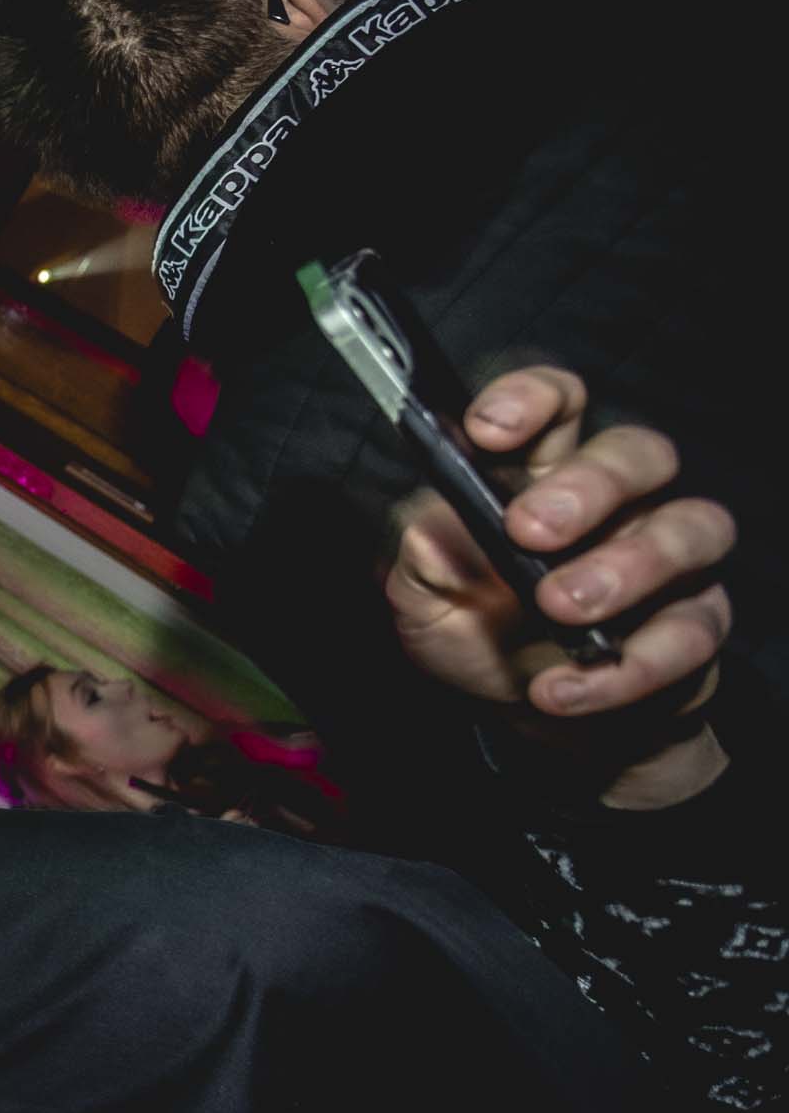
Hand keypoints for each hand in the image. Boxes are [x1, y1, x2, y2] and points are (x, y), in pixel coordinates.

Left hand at [387, 367, 733, 802]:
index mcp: (543, 475)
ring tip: (560, 608)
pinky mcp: (694, 628)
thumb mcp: (421, 597)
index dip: (531, 399)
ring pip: (693, 528)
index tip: (486, 429)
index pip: (558, 404)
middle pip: (638, 454)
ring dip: (628, 566)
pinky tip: (563, 687)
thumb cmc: (473, 633)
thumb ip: (419, 556)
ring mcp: (665, 562)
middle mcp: (618, 506)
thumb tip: (430, 532)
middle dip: (589, 485)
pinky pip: (691, 632)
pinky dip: (627, 667)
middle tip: (530, 530)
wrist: (517, 712)